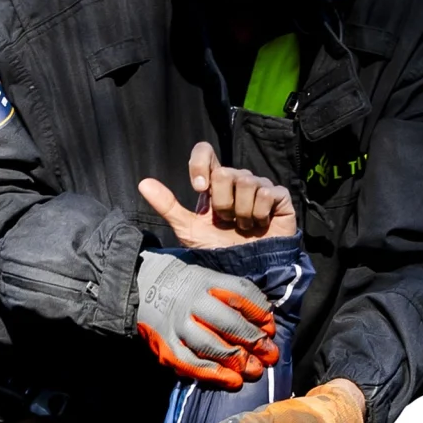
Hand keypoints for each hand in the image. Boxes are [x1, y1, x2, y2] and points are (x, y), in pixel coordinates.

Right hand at [132, 251, 280, 385]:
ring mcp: (177, 324)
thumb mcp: (210, 280)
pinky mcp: (166, 345)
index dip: (260, 313)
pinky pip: (190, 363)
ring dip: (236, 360)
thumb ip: (236, 297)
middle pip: (227, 322)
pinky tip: (232, 381)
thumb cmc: (188, 287)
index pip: (240, 294)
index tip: (271, 330)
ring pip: (209, 345)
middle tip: (269, 355)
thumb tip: (266, 324)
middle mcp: (191, 301)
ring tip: (254, 370)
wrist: (143, 285)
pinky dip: (213, 374)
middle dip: (253, 341)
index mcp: (206, 281)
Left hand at [137, 140, 294, 247]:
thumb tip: (143, 183)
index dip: (200, 163)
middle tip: (227, 222)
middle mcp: (236, 180)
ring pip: (246, 182)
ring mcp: (259, 186)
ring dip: (241, 212)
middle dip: (223, 203)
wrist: (247, 271)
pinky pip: (267, 193)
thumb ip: (168, 206)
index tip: (199, 187)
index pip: (205, 151)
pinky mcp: (279, 197)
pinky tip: (260, 225)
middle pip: (225, 172)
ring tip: (243, 227)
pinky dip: (259, 214)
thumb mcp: (188, 229)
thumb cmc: (218, 250)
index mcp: (214, 183)